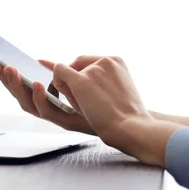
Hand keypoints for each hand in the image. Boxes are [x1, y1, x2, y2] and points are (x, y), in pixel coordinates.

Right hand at [0, 59, 95, 135]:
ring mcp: (56, 117)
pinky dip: (40, 98)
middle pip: (19, 95)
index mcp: (48, 99)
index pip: (20, 86)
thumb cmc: (103, 104)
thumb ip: (59, 72)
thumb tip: (42, 61)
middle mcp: (48, 109)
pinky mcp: (66, 122)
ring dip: (17, 86)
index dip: (3, 75)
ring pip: (28, 104)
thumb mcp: (78, 81)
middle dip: (4, 79)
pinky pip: (48, 111)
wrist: (127, 126)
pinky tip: (39, 84)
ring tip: (10, 71)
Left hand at [52, 56, 180, 165]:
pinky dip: (58, 82)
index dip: (84, 74)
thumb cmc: (124, 115)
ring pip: (68, 70)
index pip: (91, 62)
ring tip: (85, 104)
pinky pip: (59, 71)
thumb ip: (98, 78)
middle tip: (86, 99)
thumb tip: (71, 68)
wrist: (130, 128)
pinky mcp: (81, 81)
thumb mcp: (114, 90)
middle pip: (78, 64)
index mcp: (116, 61)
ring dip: (69, 85)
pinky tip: (65, 94)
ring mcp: (93, 70)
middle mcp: (105, 61)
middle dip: (75, 78)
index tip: (85, 87)